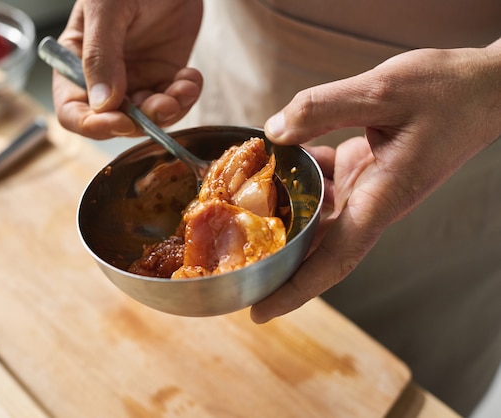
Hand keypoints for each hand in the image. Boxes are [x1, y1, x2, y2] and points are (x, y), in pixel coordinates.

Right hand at [53, 0, 203, 138]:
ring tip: (184, 87)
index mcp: (77, 61)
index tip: (118, 122)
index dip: (91, 124)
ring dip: (168, 111)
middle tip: (163, 104)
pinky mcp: (164, 75)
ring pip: (148, 117)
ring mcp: (136, 78)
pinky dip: (186, 97)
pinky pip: (174, 102)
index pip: (73, 109)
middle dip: (140, 121)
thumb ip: (101, 56)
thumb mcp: (106, 9)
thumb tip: (103, 104)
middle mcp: (104, 76)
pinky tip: (192, 78)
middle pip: (114, 121)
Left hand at [251, 40, 500, 322]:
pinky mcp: (365, 167)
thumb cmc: (448, 91)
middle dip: (275, 258)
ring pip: (315, 213)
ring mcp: (368, 187)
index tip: (261, 311)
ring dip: (280, 211)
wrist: (484, 87)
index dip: (296, 289)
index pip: (334, 259)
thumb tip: (274, 133)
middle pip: (317, 246)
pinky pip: (322, 180)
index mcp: (382, 199)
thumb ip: (322, 109)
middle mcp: (372, 202)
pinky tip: (274, 154)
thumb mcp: (381, 90)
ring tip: (236, 206)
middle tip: (230, 263)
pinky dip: (296, 174)